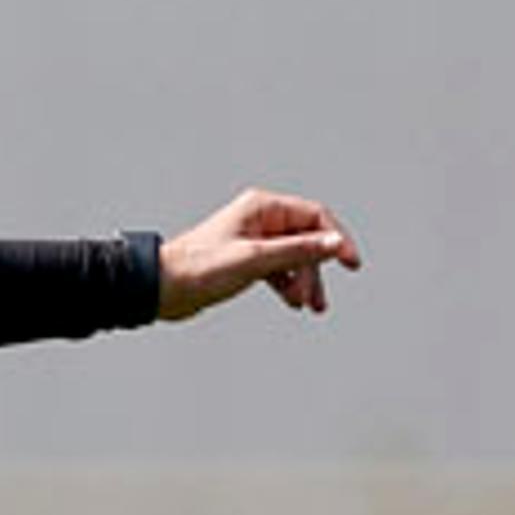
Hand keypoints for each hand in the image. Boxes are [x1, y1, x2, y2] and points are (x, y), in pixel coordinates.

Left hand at [156, 188, 360, 321]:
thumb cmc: (199, 268)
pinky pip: (279, 269)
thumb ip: (298, 251)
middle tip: (318, 301)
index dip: (336, 239)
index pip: (315, 216)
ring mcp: (254, 240)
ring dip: (305, 281)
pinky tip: (292, 302)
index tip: (351, 264)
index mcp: (262, 207)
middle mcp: (260, 219)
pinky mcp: (246, 260)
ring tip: (309, 307)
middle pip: (307, 239)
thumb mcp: (255, 260)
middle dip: (316, 270)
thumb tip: (335, 244)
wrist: (162, 288)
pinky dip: (288, 285)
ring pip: (294, 257)